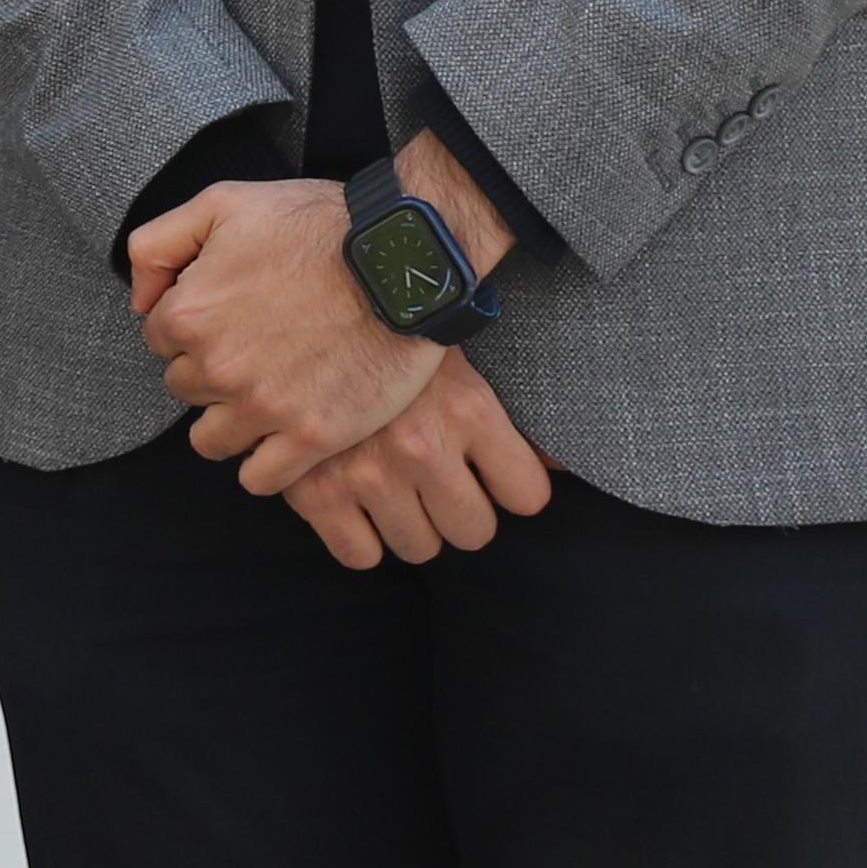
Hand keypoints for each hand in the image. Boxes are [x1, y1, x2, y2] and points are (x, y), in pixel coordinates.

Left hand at [132, 177, 434, 490]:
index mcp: (188, 313)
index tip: (228, 319)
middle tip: (256, 352)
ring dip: (230, 423)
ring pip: (212, 440)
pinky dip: (264, 465)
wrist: (403, 259)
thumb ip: (158, 245)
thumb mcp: (221, 203)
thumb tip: (140, 300)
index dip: (193, 328)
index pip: (159, 341)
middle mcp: (218, 367)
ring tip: (266, 397)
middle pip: (186, 389)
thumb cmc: (318, 226)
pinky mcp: (313, 436)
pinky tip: (283, 438)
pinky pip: (260, 478)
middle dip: (211, 372)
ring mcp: (265, 407)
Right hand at [276, 357, 560, 572]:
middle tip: (434, 479)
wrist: (307, 313)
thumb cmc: (385, 334)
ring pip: (419, 548)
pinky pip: (360, 555)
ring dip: (409, 523)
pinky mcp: (315, 493)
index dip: (510, 485)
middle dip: (458, 510)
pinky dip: (358, 537)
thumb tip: (558, 465)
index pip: (526, 496)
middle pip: (474, 532)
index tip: (491, 473)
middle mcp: (422, 446)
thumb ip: (510, 416)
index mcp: (466, 409)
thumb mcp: (456, 359)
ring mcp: (367, 473)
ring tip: (392, 484)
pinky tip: (353, 499)